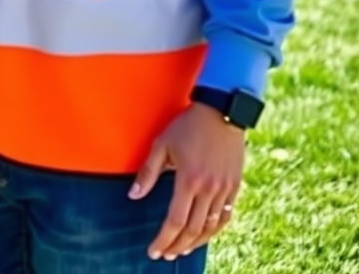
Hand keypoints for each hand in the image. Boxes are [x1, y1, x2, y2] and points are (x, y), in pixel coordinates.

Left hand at [129, 103, 245, 260]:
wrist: (222, 113)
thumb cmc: (187, 126)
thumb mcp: (161, 144)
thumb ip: (148, 173)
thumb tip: (133, 196)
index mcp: (188, 180)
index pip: (175, 221)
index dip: (163, 240)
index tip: (153, 251)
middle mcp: (208, 189)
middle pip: (193, 230)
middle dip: (176, 246)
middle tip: (164, 254)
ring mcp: (224, 190)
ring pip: (211, 227)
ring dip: (195, 242)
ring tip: (181, 249)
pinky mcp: (234, 187)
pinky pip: (226, 217)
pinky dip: (214, 230)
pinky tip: (204, 234)